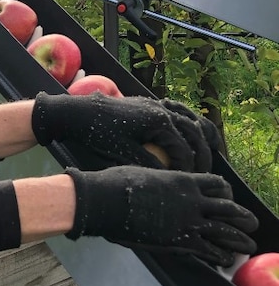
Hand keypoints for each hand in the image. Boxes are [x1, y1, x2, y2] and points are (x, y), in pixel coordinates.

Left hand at [32, 91, 213, 171]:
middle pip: (194, 133)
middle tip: (203, 173)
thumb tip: (172, 180)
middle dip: (202, 154)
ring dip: (201, 135)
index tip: (190, 182)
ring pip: (190, 118)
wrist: (76, 113)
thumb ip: (149, 165)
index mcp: (157, 122)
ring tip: (209, 152)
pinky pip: (177, 110)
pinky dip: (188, 121)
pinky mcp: (149, 103)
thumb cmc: (97, 135)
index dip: (189, 168)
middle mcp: (162, 110)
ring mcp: (156, 104)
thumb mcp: (123, 154)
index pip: (184, 149)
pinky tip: (190, 132)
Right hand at [64, 166, 257, 266]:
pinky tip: (225, 261)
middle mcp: (192, 199)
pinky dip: (220, 256)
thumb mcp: (142, 173)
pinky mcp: (179, 240)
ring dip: (239, 239)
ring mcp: (188, 220)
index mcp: (183, 180)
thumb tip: (154, 181)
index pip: (217, 184)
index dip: (226, 193)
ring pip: (226, 231)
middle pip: (229, 208)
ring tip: (247, 246)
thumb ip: (157, 179)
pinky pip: (210, 249)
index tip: (227, 199)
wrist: (104, 200)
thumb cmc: (115, 184)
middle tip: (251, 224)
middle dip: (243, 217)